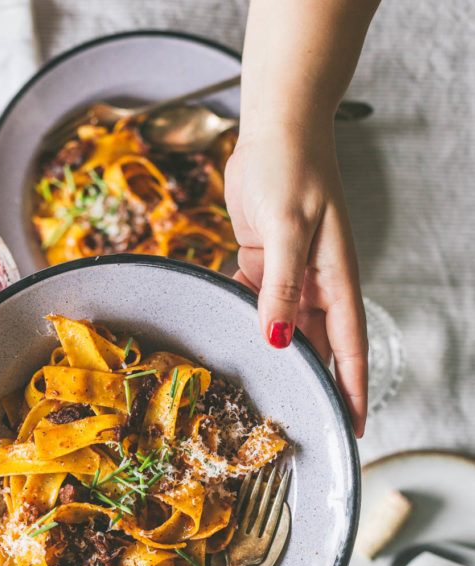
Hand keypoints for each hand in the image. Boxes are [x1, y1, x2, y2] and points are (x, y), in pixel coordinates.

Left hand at [225, 122, 367, 436]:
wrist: (276, 127)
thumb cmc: (293, 167)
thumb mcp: (287, 226)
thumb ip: (281, 285)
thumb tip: (278, 339)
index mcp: (335, 280)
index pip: (348, 347)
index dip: (351, 390)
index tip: (351, 429)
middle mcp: (315, 284)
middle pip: (313, 346)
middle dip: (305, 381)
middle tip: (290, 423)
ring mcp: (289, 275)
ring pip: (280, 328)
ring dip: (269, 354)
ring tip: (254, 392)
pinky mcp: (261, 263)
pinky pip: (253, 302)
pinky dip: (240, 317)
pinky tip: (223, 331)